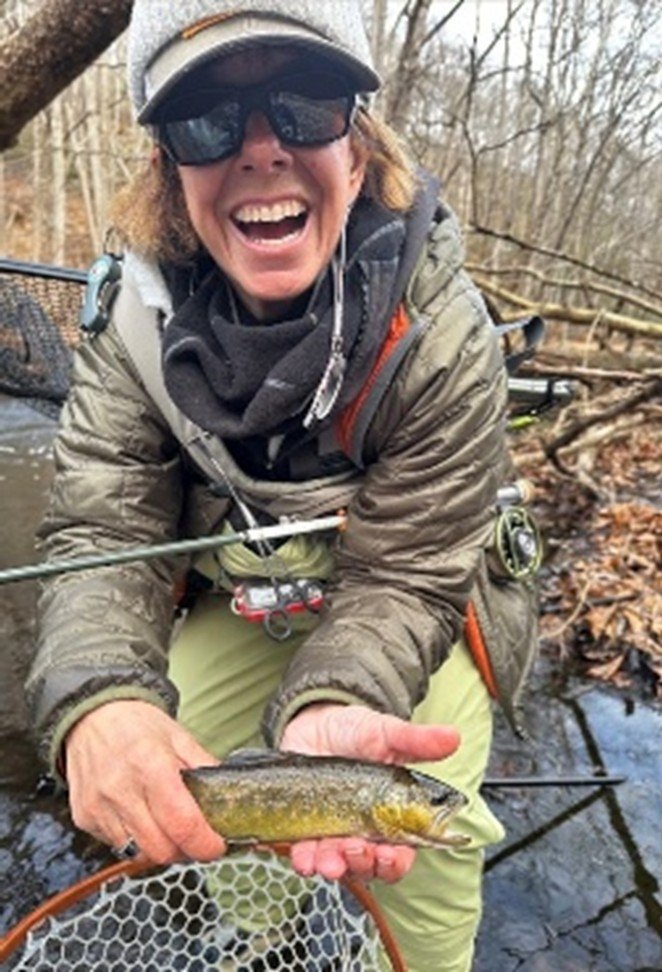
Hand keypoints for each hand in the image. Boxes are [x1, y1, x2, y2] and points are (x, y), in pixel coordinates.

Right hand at [65, 700, 224, 864]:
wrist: (91, 717)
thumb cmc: (137, 726)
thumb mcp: (180, 738)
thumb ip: (205, 769)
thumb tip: (230, 799)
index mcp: (152, 765)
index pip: (183, 823)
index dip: (205, 843)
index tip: (216, 844)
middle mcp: (121, 789)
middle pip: (161, 849)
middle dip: (185, 850)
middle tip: (194, 837)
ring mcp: (98, 807)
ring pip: (138, 854)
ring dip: (159, 847)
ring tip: (167, 826)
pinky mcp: (84, 818)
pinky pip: (117, 846)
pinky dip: (135, 840)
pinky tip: (140, 817)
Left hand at [280, 704, 459, 883]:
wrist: (314, 722)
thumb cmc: (356, 731)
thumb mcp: (386, 733)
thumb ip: (417, 740)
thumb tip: (453, 737)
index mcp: (390, 818)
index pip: (400, 854)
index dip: (396, 862)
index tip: (390, 855)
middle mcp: (363, 833)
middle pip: (368, 867)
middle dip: (363, 865)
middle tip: (355, 849)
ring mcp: (332, 833)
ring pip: (336, 865)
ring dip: (332, 866)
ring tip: (326, 858)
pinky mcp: (304, 830)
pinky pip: (304, 854)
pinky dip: (303, 860)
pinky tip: (302, 857)